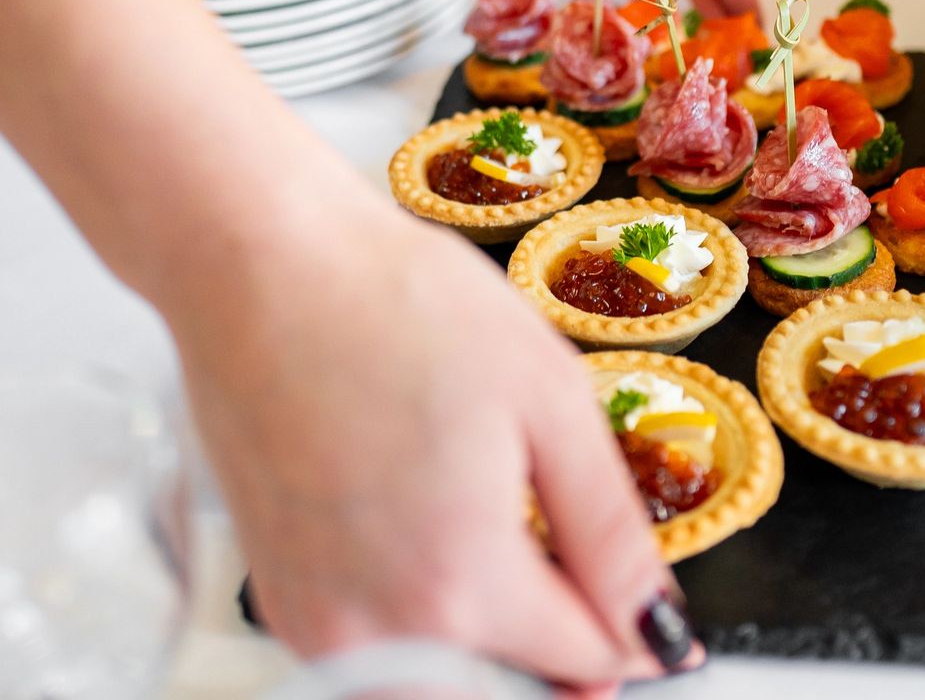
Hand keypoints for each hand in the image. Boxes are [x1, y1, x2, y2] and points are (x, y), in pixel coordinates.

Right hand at [174, 209, 699, 690]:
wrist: (263, 268)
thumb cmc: (399, 307)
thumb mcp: (551, 401)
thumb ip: (610, 533)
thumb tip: (657, 623)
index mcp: (462, 581)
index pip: (584, 660)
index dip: (639, 640)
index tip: (659, 626)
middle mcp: (378, 629)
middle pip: (503, 698)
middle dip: (564, 669)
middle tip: (596, 608)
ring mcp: (316, 622)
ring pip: (431, 698)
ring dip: (489, 669)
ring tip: (526, 592)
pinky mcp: (277, 596)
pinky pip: (367, 667)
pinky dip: (420, 650)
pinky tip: (443, 574)